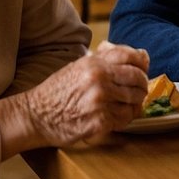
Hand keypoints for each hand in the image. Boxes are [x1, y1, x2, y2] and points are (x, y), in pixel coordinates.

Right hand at [0, 41, 149, 156]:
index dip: (142, 64)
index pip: (131, 57)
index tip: (143, 69)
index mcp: (94, 63)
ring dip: (134, 103)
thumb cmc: (58, 89)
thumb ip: (107, 59)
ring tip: (127, 104)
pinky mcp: (99, 122)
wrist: (35, 115)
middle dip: (142, 85)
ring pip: (134, 100)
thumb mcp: (79, 66)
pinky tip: (117, 116)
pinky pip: (124, 119)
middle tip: (139, 90)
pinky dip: (125, 118)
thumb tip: (142, 55)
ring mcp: (100, 102)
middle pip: (137, 79)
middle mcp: (99, 80)